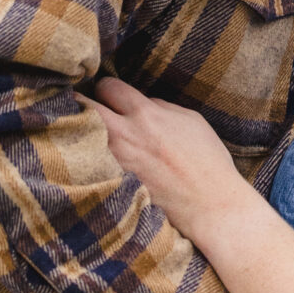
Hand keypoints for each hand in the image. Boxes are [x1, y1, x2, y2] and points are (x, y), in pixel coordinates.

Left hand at [95, 77, 245, 244]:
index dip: (107, 88)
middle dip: (82, 104)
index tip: (108, 95)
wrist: (211, 206)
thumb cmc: (207, 160)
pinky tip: (91, 161)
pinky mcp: (116, 187)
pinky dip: (89, 161)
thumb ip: (160, 107)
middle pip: (86, 108)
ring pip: (83, 138)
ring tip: (82, 134)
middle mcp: (126, 136)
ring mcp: (117, 164)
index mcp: (146, 114)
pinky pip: (92, 167)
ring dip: (83, 133)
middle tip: (82, 108)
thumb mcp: (189, 120)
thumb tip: (142, 104)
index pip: (108, 87)